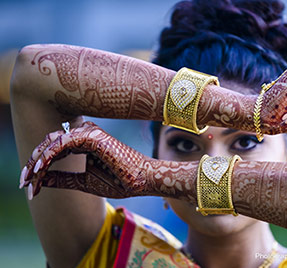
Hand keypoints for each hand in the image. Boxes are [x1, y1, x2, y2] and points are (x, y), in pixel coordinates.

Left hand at [19, 121, 151, 198]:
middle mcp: (85, 135)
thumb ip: (63, 178)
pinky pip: (64, 142)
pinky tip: (41, 168)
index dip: (39, 164)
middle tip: (24, 181)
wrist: (141, 181)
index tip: (28, 183)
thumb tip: (41, 179)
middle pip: (50, 142)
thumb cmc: (119, 181)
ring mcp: (89, 133)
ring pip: (54, 141)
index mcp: (84, 143)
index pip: (55, 148)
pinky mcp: (93, 136)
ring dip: (39, 159)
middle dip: (34, 161)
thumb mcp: (83, 182)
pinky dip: (50, 155)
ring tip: (30, 177)